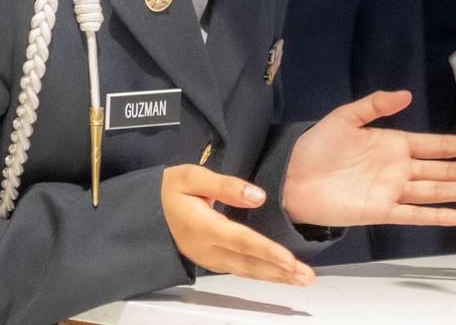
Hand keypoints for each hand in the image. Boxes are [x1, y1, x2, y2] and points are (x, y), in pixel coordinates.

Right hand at [161, 165, 313, 286]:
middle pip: (248, 263)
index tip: (289, 260)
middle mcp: (207, 249)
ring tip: (301, 279)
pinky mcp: (212, 262)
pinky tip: (279, 275)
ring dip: (275, 277)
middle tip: (306, 277)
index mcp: (202, 226)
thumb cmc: (171, 189)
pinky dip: (262, 274)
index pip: (240, 241)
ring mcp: (209, 259)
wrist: (148, 210)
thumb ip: (226, 185)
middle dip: (279, 271)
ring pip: (246, 271)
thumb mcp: (192, 176)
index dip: (266, 251)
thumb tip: (258, 197)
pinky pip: (240, 271)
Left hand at [281, 90, 455, 227]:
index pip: (439, 145)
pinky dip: (437, 215)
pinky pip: (415, 214)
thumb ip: (374, 105)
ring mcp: (392, 191)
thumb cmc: (316, 147)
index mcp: (394, 144)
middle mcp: (399, 169)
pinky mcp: (380, 211)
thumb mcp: (344, 118)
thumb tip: (406, 95)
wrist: (291, 177)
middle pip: (446, 169)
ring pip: (438, 190)